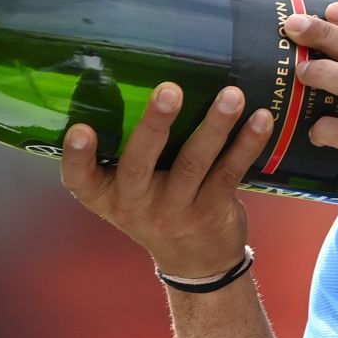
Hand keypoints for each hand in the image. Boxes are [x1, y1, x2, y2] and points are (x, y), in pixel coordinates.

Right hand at [60, 81, 275, 277]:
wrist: (195, 263)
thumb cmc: (156, 206)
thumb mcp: (129, 190)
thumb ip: (130, 150)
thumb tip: (143, 74)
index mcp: (105, 195)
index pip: (80, 179)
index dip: (76, 156)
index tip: (79, 130)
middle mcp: (135, 206)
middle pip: (140, 164)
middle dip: (155, 124)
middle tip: (169, 90)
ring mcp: (174, 211)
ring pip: (193, 163)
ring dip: (214, 126)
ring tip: (231, 95)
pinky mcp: (210, 212)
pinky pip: (229, 173)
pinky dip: (246, 144)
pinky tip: (261, 119)